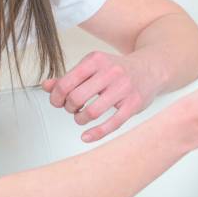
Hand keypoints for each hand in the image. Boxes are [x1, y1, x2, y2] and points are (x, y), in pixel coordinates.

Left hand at [42, 51, 158, 142]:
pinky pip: (112, 123)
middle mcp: (110, 71)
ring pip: (92, 112)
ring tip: (82, 117)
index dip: (56, 96)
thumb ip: (69, 77)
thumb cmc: (118, 70)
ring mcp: (124, 88)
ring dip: (80, 119)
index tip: (58, 101)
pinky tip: (87, 136)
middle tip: (72, 109)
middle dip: (69, 108)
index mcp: (96, 60)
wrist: (151, 68)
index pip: (66, 82)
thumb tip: (46, 86)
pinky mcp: (134, 104)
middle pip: (77, 97)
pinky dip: (96, 134)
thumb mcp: (93, 67)